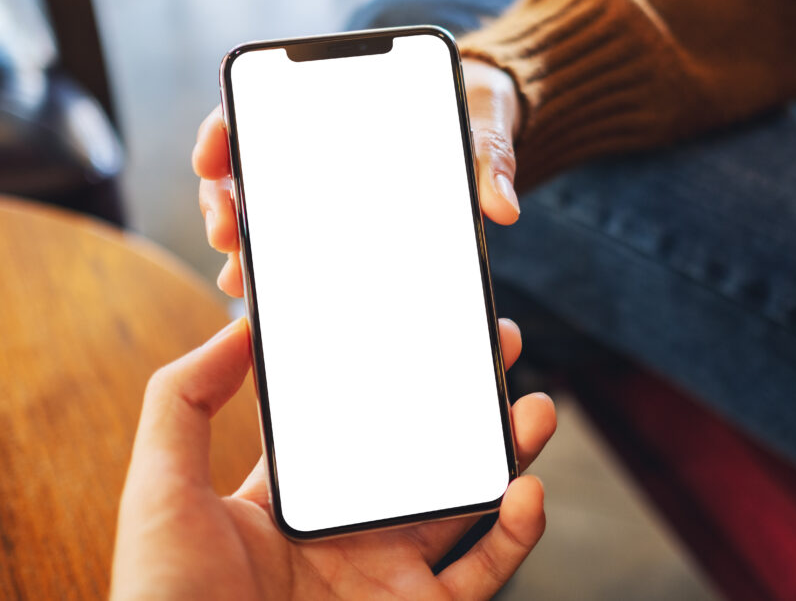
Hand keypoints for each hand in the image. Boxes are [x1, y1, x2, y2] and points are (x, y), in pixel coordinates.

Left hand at [111, 318, 554, 599]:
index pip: (355, 420)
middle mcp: (350, 529)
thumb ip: (184, 402)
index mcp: (295, 496)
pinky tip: (527, 490)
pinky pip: (485, 570)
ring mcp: (389, 572)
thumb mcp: (160, 490)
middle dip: (466, 400)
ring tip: (533, 407)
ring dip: (509, 452)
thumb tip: (238, 329)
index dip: (392, 370)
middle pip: (425, 452)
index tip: (420, 324)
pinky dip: (517, 531)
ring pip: (467, 502)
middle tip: (496, 347)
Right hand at [193, 58, 521, 296]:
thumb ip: (491, 155)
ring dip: (245, 240)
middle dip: (226, 200)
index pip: (260, 105)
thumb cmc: (480, 104)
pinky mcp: (342, 214)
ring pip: (264, 208)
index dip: (224, 131)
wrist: (490, 117)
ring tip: (239, 275)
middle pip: (248, 166)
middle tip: (226, 232)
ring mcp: (325, 180)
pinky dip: (278, 261)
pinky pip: (299, 237)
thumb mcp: (486, 119)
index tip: (211, 157)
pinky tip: (267, 293)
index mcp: (339, 100)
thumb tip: (503, 208)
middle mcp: (319, 142)